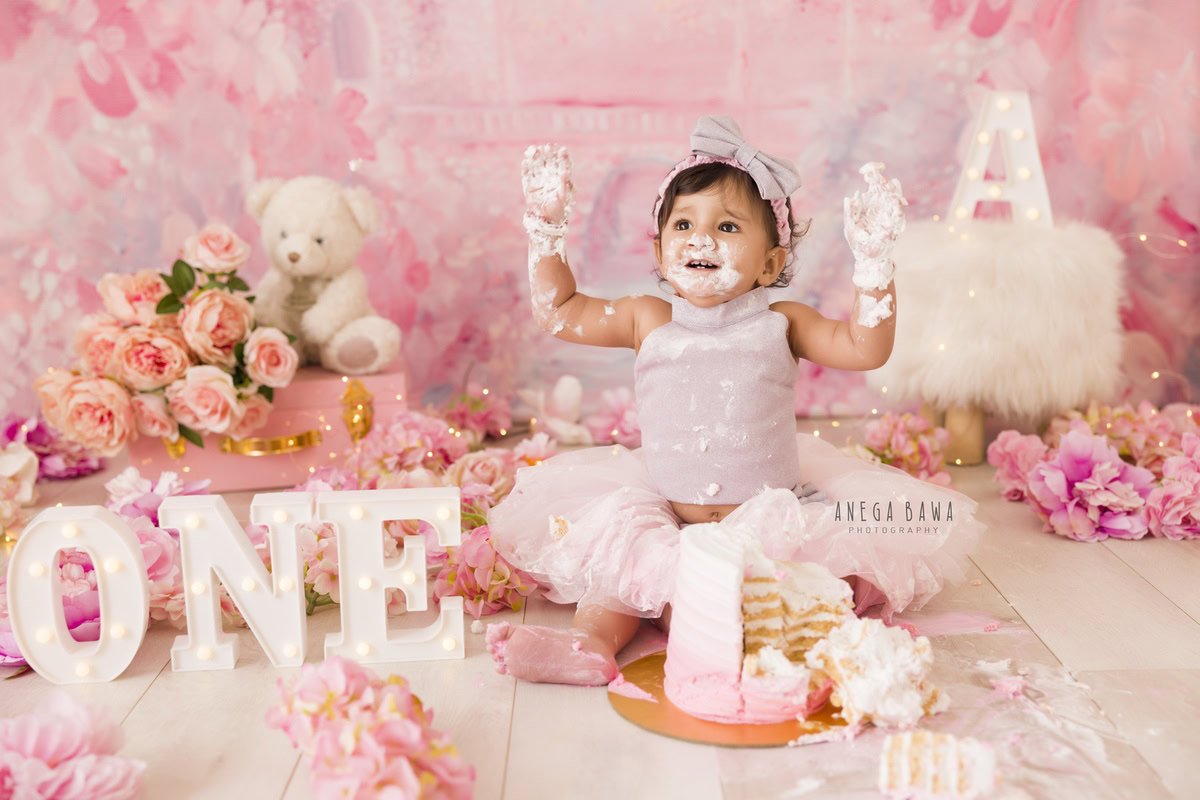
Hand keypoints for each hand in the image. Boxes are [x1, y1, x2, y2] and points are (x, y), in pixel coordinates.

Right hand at [522, 144, 574, 223]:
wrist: (546, 220)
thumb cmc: (558, 209)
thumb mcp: (563, 197)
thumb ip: (564, 184)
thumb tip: (565, 173)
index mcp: (559, 179)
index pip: (560, 164)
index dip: (561, 156)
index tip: (562, 149)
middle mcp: (549, 178)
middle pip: (548, 162)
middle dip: (548, 154)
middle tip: (548, 145)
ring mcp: (538, 181)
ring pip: (537, 166)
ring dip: (536, 158)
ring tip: (535, 149)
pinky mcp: (529, 186)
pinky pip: (526, 175)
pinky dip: (526, 168)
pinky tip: (525, 161)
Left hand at [843, 162, 906, 290]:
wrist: (867, 260)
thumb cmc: (858, 244)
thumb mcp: (850, 228)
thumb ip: (850, 212)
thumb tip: (850, 196)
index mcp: (868, 204)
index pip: (873, 183)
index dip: (871, 173)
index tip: (866, 169)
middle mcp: (880, 206)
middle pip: (884, 187)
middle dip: (881, 179)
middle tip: (878, 174)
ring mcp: (888, 214)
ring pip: (893, 196)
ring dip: (892, 189)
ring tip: (890, 183)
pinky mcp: (895, 224)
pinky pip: (899, 212)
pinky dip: (899, 205)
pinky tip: (897, 199)